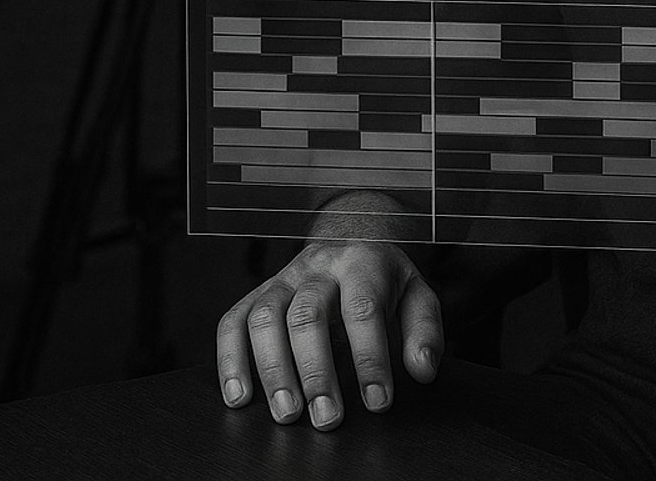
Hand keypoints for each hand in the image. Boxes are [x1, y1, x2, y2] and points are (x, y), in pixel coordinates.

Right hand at [216, 238, 441, 430]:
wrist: (351, 238)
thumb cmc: (384, 279)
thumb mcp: (416, 295)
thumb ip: (424, 331)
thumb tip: (422, 370)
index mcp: (362, 262)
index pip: (363, 309)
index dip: (369, 358)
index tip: (377, 402)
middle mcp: (318, 267)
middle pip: (307, 314)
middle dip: (316, 371)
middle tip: (327, 418)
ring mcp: (282, 279)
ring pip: (265, 318)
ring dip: (272, 370)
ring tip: (287, 413)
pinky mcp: (257, 294)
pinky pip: (233, 322)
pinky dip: (230, 360)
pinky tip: (240, 397)